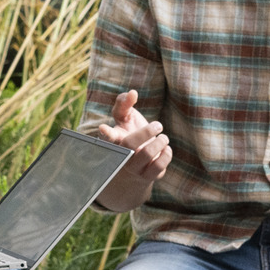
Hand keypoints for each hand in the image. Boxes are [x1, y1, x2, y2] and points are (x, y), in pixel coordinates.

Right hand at [94, 90, 171, 211]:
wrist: (137, 165)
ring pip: (146, 154)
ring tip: (164, 138)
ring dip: (160, 142)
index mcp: (114, 139)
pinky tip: (166, 149)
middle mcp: (122, 154)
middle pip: (130, 144)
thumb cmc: (130, 134)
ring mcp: (134, 167)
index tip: (102, 128)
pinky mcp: (147, 176)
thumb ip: (124, 103)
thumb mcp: (125, 118)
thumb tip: (132, 93)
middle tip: (158, 125)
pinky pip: (158, 167)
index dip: (105, 132)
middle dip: (147, 131)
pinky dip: (166, 154)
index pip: (107, 136)